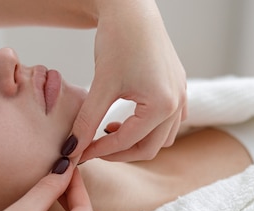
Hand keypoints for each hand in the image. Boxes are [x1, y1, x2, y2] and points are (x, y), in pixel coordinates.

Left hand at [72, 0, 187, 162]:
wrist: (132, 9)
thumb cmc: (118, 40)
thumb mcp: (101, 85)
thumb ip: (87, 122)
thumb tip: (72, 150)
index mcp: (162, 106)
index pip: (128, 142)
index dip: (99, 151)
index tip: (78, 153)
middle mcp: (176, 105)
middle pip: (149, 148)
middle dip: (119, 152)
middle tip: (92, 149)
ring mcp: (181, 97)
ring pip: (162, 139)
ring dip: (136, 142)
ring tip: (109, 130)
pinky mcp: (178, 89)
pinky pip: (170, 123)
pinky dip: (150, 129)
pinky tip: (129, 119)